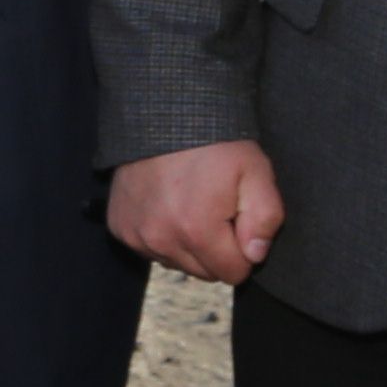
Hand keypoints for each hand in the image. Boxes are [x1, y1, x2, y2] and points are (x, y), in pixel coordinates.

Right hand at [109, 140, 283, 284]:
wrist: (165, 113)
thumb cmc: (216, 143)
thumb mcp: (256, 173)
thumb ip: (266, 219)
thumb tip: (255, 254)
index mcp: (197, 230)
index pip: (234, 273)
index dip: (243, 248)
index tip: (238, 218)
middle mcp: (160, 239)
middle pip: (204, 272)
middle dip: (216, 248)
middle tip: (216, 207)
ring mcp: (136, 234)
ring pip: (178, 263)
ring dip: (188, 243)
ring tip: (191, 203)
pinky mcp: (120, 227)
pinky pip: (151, 249)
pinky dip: (163, 233)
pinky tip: (168, 204)